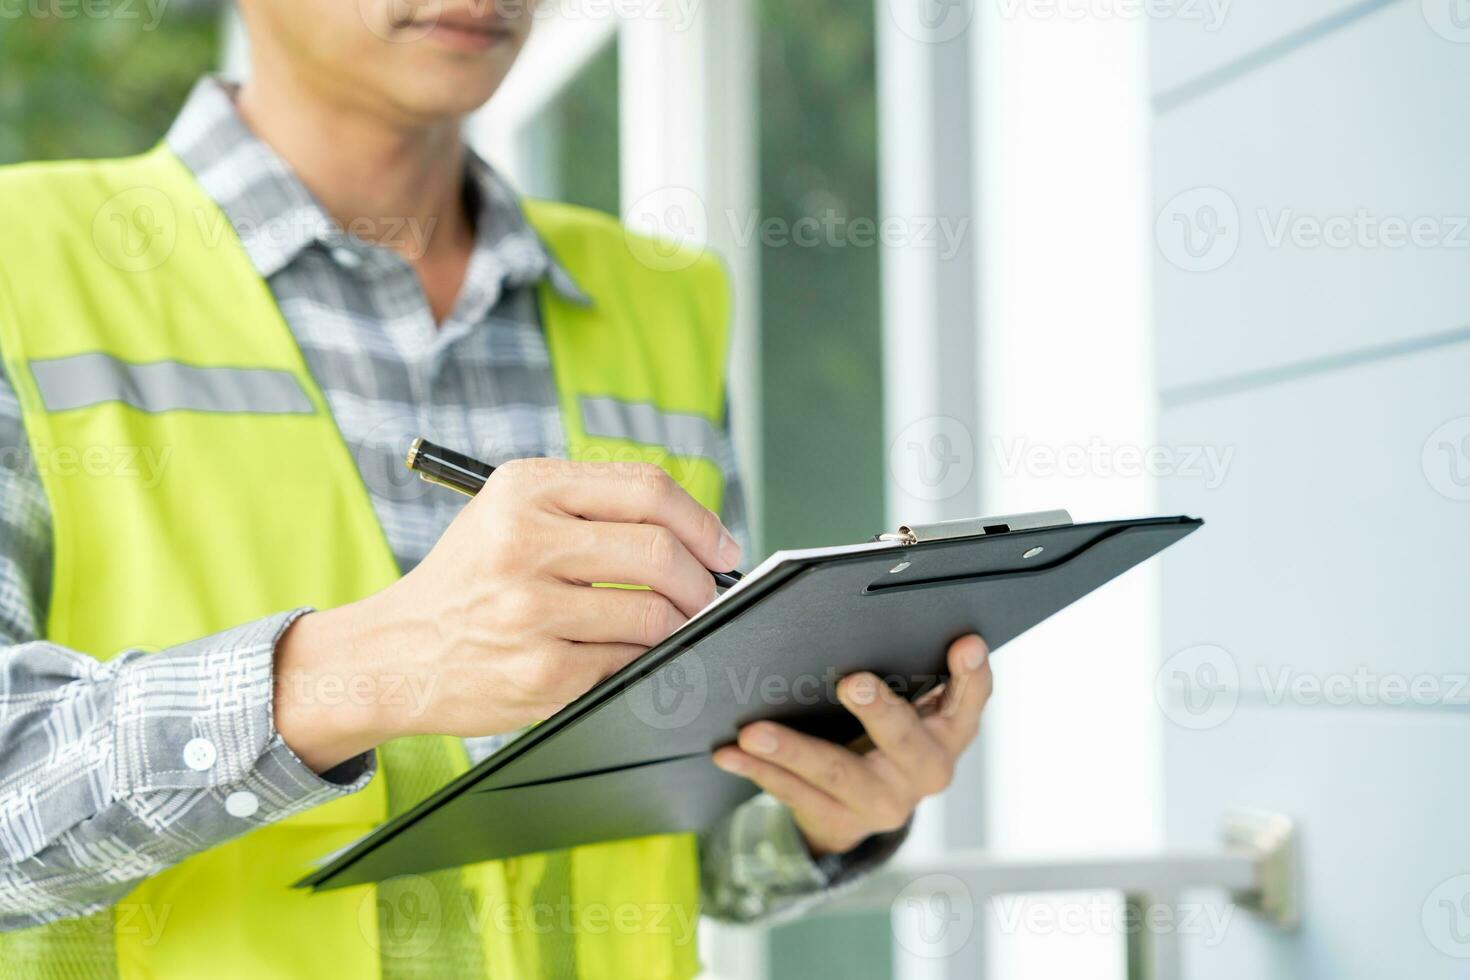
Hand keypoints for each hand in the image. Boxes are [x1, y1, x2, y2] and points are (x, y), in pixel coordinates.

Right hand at [274, 459, 739, 771]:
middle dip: (702, 579)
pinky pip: (628, 662)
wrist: (394, 654)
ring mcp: (531, 612)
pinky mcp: (541, 672)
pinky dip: (644, 660)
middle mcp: (523, 543)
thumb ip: (590, 505)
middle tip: (709, 594)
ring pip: (652, 614)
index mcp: (523, 490)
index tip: (722, 546)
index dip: (701, 520)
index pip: (645, 489)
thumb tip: (694, 530)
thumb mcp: (510, 513)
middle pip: (658, 551)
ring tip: (672, 625)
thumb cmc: (469, 580)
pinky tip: (632, 655)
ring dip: (680, 624)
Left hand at [712, 634, 991, 856]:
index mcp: (949, 730)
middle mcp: (925, 770)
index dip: (972, 674)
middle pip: (904, 740)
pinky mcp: (841, 822)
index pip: (970, 699)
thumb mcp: (908, 705)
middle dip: (878, 710)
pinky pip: (795, 794)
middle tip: (852, 682)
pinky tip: (730, 753)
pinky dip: (759, 771)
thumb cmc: (884, 731)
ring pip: (837, 773)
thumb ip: (904, 670)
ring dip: (793, 750)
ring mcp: (884, 802)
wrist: (862, 808)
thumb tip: (858, 618)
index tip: (964, 642)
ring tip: (753, 732)